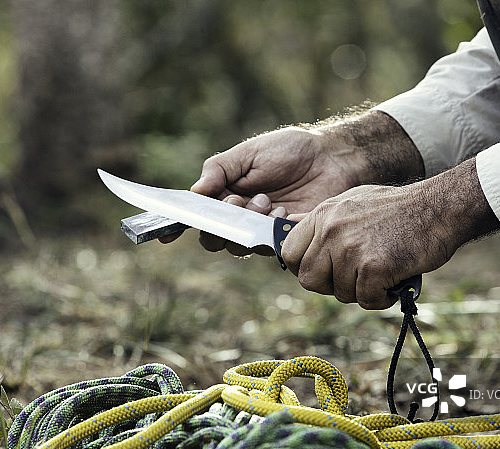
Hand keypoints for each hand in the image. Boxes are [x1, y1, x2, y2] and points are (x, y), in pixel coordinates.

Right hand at [160, 111, 424, 255]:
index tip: (165, 235)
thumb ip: (219, 169)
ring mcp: (262, 232)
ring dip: (247, 221)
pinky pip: (268, 246)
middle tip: (238, 200)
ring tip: (266, 200)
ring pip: (238, 245)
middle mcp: (240, 218)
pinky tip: (283, 209)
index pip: (197, 217)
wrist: (333, 158)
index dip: (178, 226)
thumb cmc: (291, 151)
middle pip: (214, 238)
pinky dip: (271, 226)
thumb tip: (195, 191)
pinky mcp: (286, 241)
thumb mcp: (249, 152)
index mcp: (225, 196)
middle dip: (221, 220)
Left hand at [281, 158, 499, 308]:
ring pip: (340, 293)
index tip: (323, 272)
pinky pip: (366, 299)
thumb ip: (321, 219)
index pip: (289, 253)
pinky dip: (382, 298)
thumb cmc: (398, 208)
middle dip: (331, 286)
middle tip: (355, 279)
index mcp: (323, 214)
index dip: (303, 268)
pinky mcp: (374, 267)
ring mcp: (351, 249)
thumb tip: (286, 226)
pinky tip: (394, 282)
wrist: (441, 207)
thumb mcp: (352, 201)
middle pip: (309, 280)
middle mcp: (331, 230)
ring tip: (383, 273)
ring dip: (362, 291)